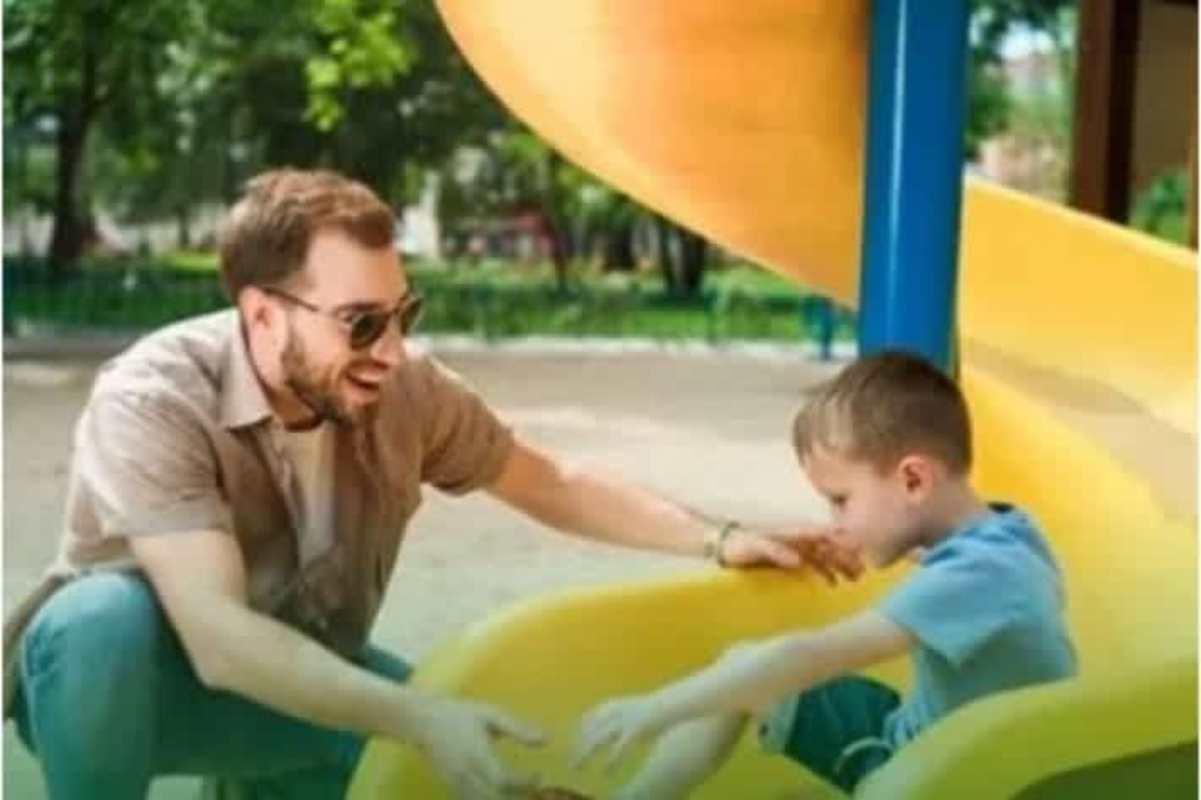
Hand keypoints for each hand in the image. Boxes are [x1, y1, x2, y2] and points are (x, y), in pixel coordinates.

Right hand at [412, 695, 546, 798]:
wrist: (422, 722)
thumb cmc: (459, 714)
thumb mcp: (490, 715)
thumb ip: (518, 728)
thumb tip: (546, 740)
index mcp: (477, 754)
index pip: (503, 780)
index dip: (524, 784)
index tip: (539, 776)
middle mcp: (466, 774)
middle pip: (495, 799)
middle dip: (517, 798)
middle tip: (535, 790)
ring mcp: (457, 784)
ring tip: (522, 792)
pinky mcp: (452, 788)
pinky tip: (503, 794)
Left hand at [574, 693, 673, 772]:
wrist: (672, 703)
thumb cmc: (653, 708)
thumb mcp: (631, 708)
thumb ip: (618, 716)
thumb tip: (607, 728)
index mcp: (613, 705)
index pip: (587, 718)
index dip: (578, 733)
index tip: (572, 746)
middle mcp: (614, 711)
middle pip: (589, 730)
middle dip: (577, 746)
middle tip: (569, 762)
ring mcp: (624, 720)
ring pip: (598, 740)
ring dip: (585, 754)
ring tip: (576, 768)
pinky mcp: (635, 730)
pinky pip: (618, 749)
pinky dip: (611, 761)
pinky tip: (605, 772)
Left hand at [720, 524, 863, 582]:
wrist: (725, 549)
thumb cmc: (740, 545)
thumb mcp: (755, 547)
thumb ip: (775, 551)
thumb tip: (798, 560)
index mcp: (792, 534)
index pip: (819, 533)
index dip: (838, 536)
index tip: (856, 542)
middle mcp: (797, 541)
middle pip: (827, 545)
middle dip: (846, 554)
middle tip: (863, 568)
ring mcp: (795, 550)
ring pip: (825, 556)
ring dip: (841, 564)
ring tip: (856, 577)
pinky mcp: (790, 562)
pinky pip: (814, 566)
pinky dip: (827, 573)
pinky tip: (835, 584)